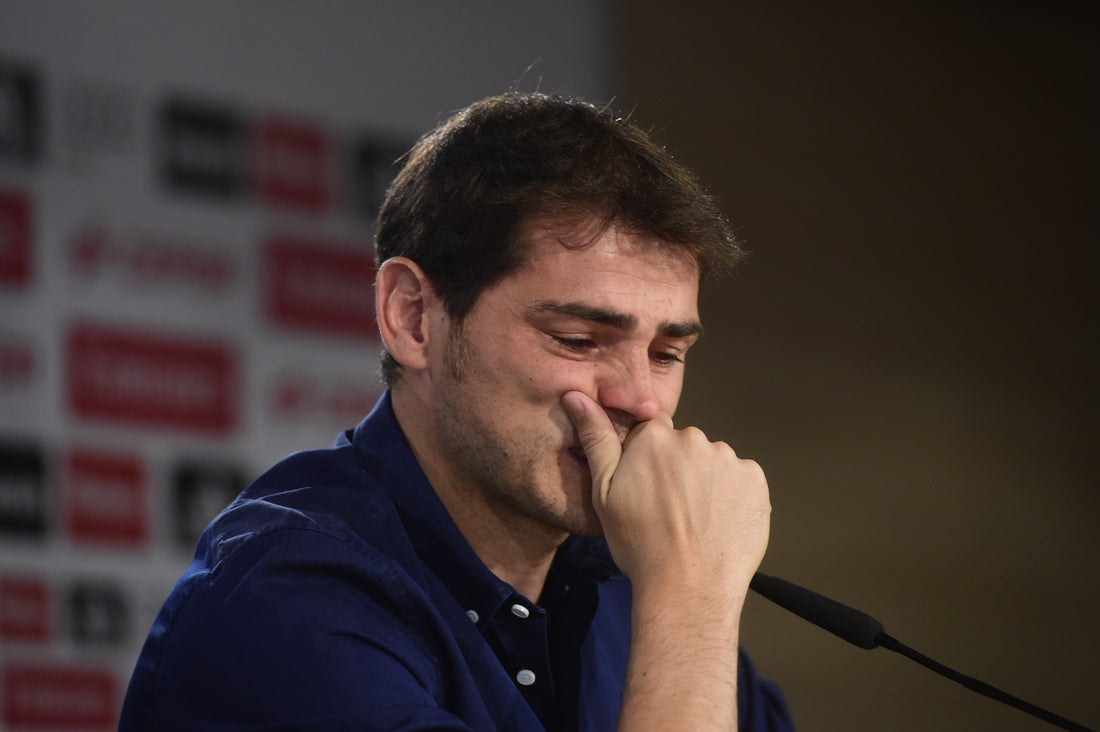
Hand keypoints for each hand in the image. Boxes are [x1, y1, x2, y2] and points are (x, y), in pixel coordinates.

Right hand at [562, 390, 769, 598]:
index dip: (648, 458)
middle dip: (679, 468)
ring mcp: (728, 459)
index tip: (648, 486)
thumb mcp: (604, 493)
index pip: (652, 429)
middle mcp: (694, 438)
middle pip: (684, 444)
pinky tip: (717, 523)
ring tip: (695, 521)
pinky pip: (741, 479)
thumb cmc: (641, 546)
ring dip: (706, 482)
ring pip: (713, 462)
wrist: (687, 590)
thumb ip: (596, 439)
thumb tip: (577, 397)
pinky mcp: (755, 481)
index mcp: (654, 436)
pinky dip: (732, 496)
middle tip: (670, 510)